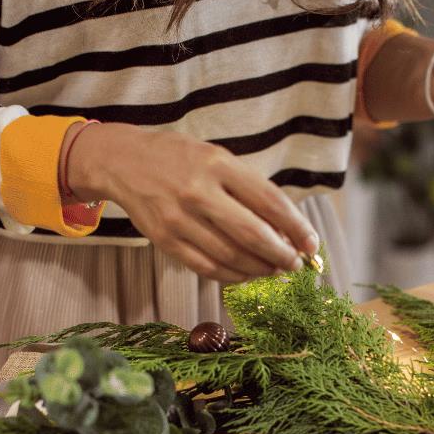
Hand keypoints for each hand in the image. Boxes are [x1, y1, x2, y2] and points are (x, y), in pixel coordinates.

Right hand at [66, 123, 317, 283]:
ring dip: (259, 268)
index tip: (311, 244)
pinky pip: (207, 267)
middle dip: (282, 255)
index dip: (297, 228)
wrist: (122, 161)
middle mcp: (199, 191)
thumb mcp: (217, 158)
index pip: (271, 202)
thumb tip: (284, 230)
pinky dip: (232, 275)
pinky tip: (245, 273)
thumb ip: (248, 189)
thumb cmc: (179, 159)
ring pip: (231, 256)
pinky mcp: (165, 240)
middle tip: (294, 264)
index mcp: (219, 165)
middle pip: (253, 234)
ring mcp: (180, 218)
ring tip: (272, 269)